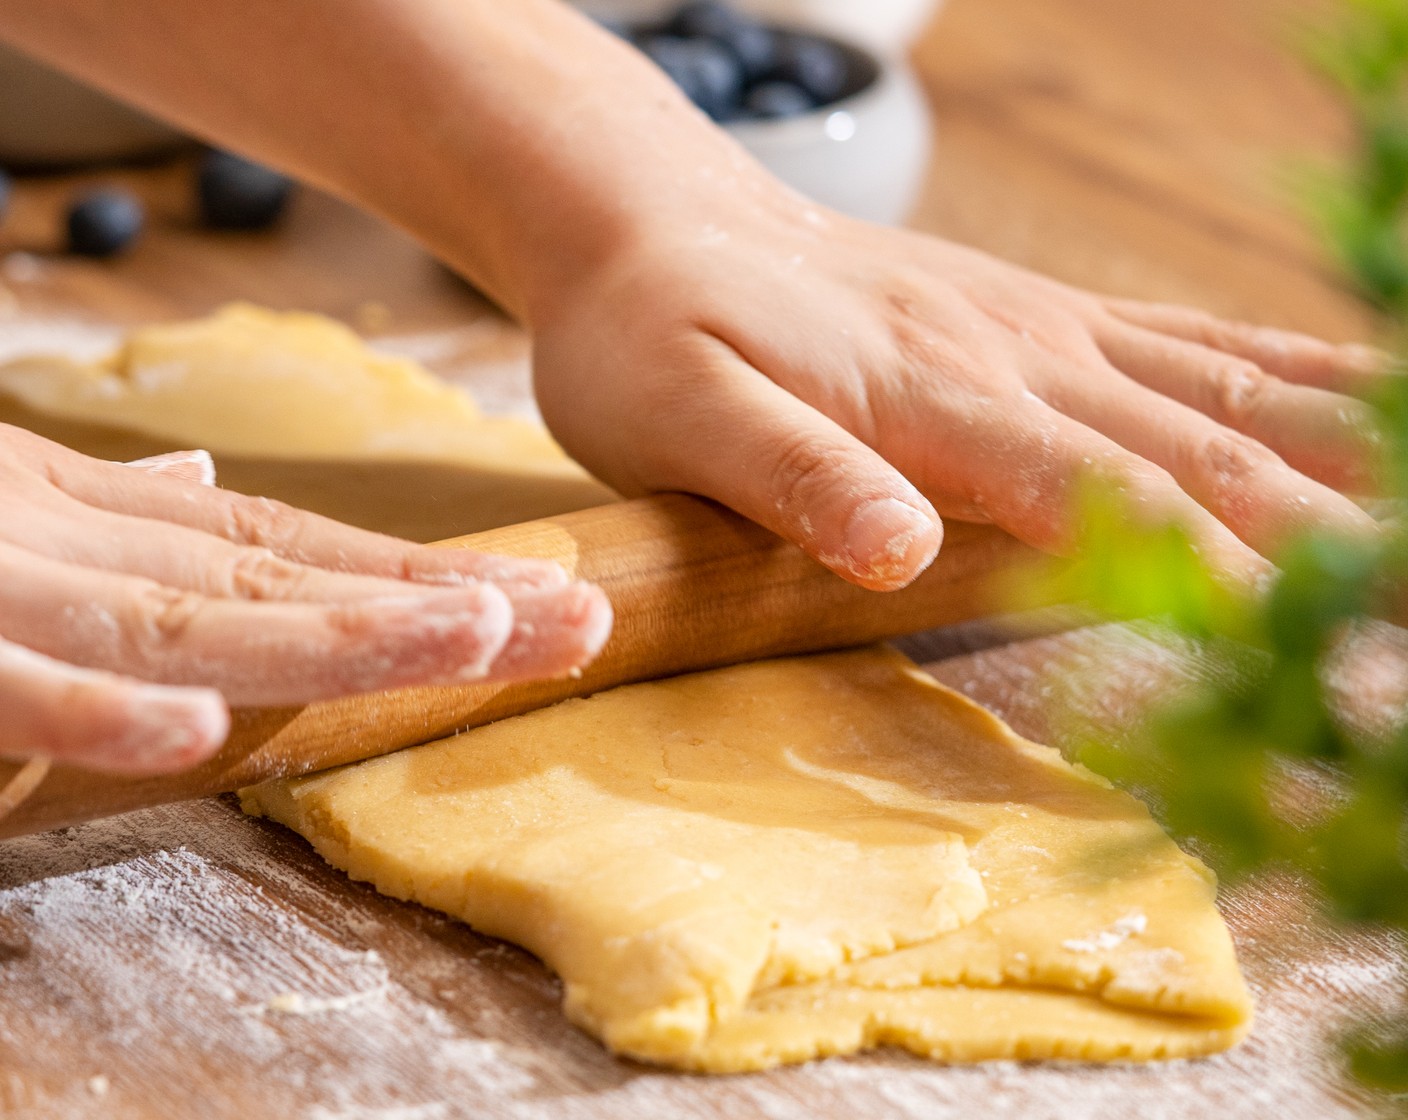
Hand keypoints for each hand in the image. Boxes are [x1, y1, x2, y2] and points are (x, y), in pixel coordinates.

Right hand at [0, 426, 610, 774]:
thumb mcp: (2, 502)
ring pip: (184, 625)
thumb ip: (110, 511)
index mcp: (91, 512)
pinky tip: (194, 731)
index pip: (284, 549)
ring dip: (335, 633)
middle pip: (279, 582)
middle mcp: (67, 541)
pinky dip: (99, 710)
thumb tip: (201, 482)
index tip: (542, 596)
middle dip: (437, 605)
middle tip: (580, 617)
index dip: (419, 575)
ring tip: (477, 634)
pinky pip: (11, 691)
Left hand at [532, 189, 1385, 591]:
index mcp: (936, 396)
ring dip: (1342, 443)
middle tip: (1398, 604)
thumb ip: (793, 479)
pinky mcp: (1034, 311)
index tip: (1314, 642)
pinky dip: (1287, 367)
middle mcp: (1014, 352)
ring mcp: (1037, 324)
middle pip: (1204, 442)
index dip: (1222, 568)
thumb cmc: (646, 333)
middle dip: (1329, 522)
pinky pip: (1186, 333)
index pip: (1109, 491)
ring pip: (1224, 383)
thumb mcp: (677, 416)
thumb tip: (901, 557)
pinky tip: (1359, 389)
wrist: (648, 216)